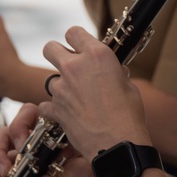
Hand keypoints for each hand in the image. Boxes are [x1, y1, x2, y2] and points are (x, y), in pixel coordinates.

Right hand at [0, 103, 105, 176]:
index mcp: (53, 124)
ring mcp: (26, 155)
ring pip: (1, 155)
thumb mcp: (88, 172)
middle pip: (8, 133)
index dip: (21, 125)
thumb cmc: (98, 168)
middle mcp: (36, 136)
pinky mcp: (21, 173)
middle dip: (0, 150)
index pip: (30, 113)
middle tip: (4, 168)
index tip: (21, 144)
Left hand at [40, 27, 150, 157]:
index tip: (79, 46)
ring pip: (51, 80)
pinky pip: (47, 104)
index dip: (76, 39)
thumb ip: (114, 72)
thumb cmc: (129, 115)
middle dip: (56, 54)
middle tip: (68, 65)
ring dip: (61, 87)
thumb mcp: (128, 85)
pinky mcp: (55, 108)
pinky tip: (68, 115)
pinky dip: (54, 109)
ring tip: (77, 100)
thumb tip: (113, 71)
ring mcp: (62, 87)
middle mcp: (75, 67)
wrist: (118, 145)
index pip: (74, 32)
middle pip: (50, 48)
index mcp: (97, 55)